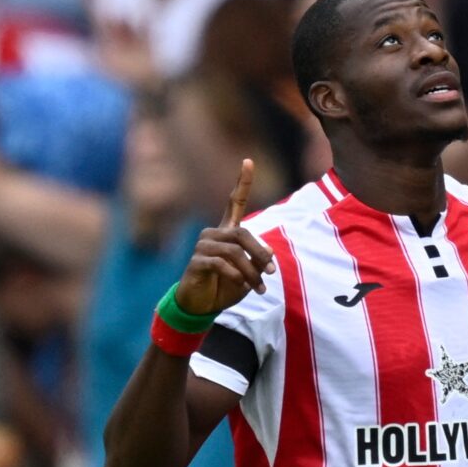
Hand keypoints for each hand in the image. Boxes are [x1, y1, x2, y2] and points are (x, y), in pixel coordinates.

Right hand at [175, 160, 274, 314]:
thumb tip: (269, 253)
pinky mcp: (196, 261)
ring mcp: (203, 246)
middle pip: (242, 233)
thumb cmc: (226, 286)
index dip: (242, 182)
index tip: (248, 160)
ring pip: (234, 251)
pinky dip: (236, 275)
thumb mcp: (250, 274)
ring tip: (259, 288)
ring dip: (251, 271)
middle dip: (260, 253)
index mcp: (227, 232)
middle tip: (271, 273)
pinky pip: (221, 264)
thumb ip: (258, 261)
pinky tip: (241, 285)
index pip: (234, 202)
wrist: (202, 306)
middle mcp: (214, 234)